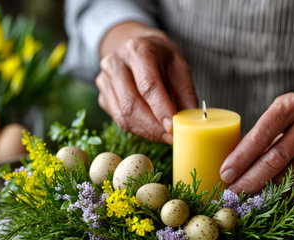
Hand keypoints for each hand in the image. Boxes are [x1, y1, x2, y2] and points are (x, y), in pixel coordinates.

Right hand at [96, 22, 197, 143]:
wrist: (136, 48)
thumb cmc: (160, 58)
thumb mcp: (179, 66)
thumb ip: (185, 92)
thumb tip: (191, 120)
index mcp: (137, 50)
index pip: (148, 85)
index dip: (160, 109)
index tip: (172, 127)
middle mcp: (115, 63)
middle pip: (131, 104)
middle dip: (153, 127)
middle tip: (172, 138)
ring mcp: (104, 81)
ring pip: (123, 116)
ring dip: (147, 132)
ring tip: (165, 136)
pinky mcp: (102, 97)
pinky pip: (119, 121)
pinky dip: (138, 130)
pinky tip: (153, 130)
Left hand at [220, 77, 293, 195]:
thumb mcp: (281, 112)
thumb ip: (260, 135)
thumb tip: (231, 166)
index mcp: (291, 105)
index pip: (261, 135)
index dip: (241, 157)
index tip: (225, 173)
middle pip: (274, 159)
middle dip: (249, 179)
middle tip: (231, 192)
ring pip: (289, 176)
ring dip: (264, 191)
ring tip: (245, 198)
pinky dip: (283, 196)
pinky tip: (268, 200)